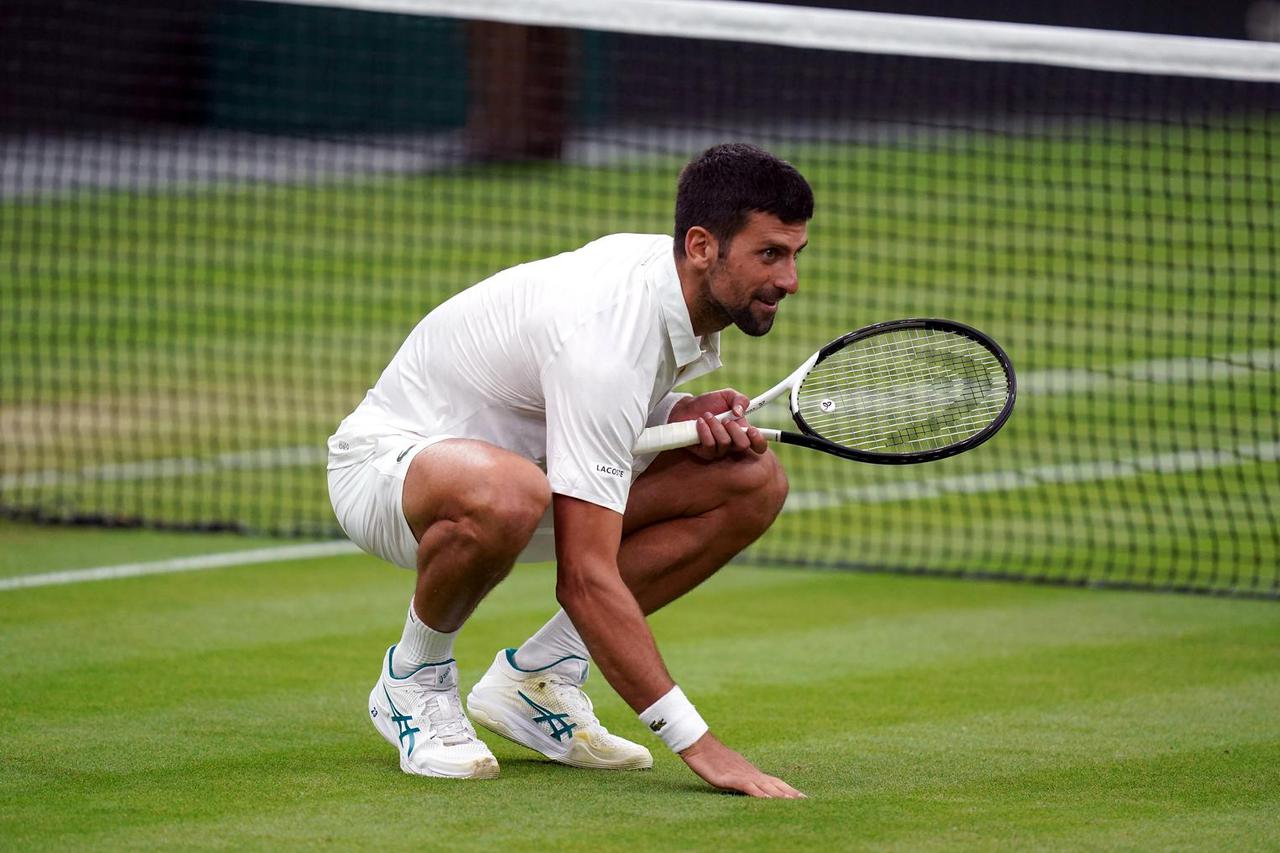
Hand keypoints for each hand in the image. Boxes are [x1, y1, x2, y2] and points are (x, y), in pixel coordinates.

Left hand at [668, 389, 767, 459]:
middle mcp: (733, 444)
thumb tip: (740, 412)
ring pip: (725, 443)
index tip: (752, 430)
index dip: (759, 441)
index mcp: (743, 431)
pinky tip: (700, 422)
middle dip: (735, 430)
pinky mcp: (705, 453)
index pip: (758, 446)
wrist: (686, 408)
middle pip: (743, 446)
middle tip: (726, 419)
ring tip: (708, 416)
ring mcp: (719, 450)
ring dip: (716, 426)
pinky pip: (709, 445)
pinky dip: (705, 430)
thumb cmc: (709, 403)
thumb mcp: (727, 395)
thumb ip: (740, 399)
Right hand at [679, 732, 805, 798]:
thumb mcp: (730, 770)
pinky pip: (749, 787)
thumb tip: (751, 785)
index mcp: (752, 772)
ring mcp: (742, 775)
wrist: (699, 745)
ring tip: (793, 803)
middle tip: (806, 801)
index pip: (775, 782)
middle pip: (775, 785)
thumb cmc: (713, 757)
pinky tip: (768, 800)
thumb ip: (742, 778)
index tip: (802, 797)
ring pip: (766, 787)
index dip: (788, 790)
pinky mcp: (731, 778)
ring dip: (780, 795)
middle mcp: (751, 773)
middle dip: (790, 794)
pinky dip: (760, 794)